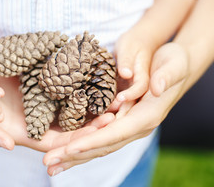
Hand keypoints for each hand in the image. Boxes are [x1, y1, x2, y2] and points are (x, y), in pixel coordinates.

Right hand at [0, 73, 114, 151]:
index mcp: (25, 133)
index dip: (80, 139)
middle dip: (93, 123)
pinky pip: (61, 89)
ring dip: (89, 105)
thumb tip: (7, 145)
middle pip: (70, 127)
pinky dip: (76, 88)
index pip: (58, 142)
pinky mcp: (38, 86)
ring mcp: (38, 103)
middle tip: (117, 113)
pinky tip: (91, 80)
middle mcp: (36, 120)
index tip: (103, 130)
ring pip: (69, 108)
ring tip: (112, 97)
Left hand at [43, 42, 188, 175]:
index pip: (115, 134)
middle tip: (50, 163)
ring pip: (99, 145)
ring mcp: (128, 125)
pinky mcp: (120, 120)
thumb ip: (166, 77)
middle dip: (75, 155)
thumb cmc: (174, 63)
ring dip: (74, 155)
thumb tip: (157, 88)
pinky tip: (66, 149)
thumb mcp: (173, 65)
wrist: (174, 64)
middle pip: (103, 146)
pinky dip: (81, 144)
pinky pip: (99, 136)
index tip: (69, 149)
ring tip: (52, 163)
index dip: (92, 142)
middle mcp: (136, 126)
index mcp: (147, 116)